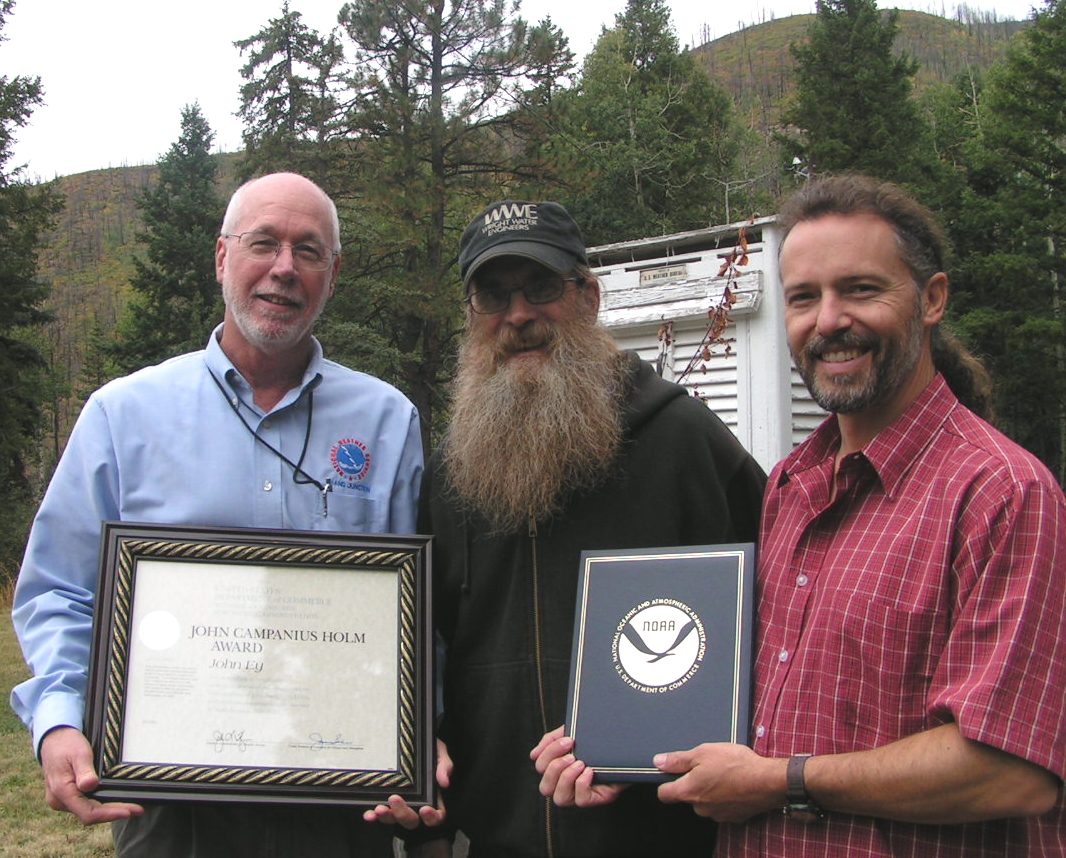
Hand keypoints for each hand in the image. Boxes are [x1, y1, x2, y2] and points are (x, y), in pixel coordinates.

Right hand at [39, 727, 142, 824]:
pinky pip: (86, 805)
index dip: (109, 814)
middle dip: (114, 813)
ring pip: (88, 811)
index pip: (88, 813)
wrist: (54, 739)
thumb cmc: (66, 744)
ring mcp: (63, 800)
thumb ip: (84, 771)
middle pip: (90, 814)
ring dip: (109, 811)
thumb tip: (89, 786)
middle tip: (137, 810)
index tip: (128, 812)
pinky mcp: (68, 797)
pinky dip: (101, 805)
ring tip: (131, 807)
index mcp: (61, 792)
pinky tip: (115, 802)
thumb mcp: (79, 753)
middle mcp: (60, 801)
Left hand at [363, 738, 450, 827]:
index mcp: (433, 798)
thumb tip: (444, 781)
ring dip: (387, 817)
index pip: (436, 816)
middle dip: (403, 814)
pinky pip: (379, 814)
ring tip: (379, 808)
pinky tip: (369, 814)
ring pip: (394, 820)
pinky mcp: (385, 803)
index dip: (432, 817)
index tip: (425, 809)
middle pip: (412, 820)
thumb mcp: (439, 754)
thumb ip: (444, 766)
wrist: (411, 740)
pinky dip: (374, 816)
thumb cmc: (428, 750)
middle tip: (395, 799)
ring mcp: (400, 806)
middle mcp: (416, 805)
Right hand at [531, 725, 625, 808]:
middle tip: (571, 753)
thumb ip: (554, 740)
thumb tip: (533, 754)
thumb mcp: (576, 734)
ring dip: (566, 778)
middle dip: (554, 768)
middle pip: (544, 787)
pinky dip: (582, 785)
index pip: (540, 766)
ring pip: (559, 798)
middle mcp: (567, 784)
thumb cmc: (600, 740)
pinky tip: (589, 771)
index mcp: (560, 768)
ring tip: (579, 762)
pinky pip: (581, 800)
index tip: (567, 739)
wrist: (629, 745)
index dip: (547, 754)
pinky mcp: (597, 798)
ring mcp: (581, 793)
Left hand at [655, 742, 782, 822]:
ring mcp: (717, 814)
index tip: (672, 773)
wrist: (767, 781)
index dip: (665, 782)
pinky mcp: (733, 817)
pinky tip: (735, 783)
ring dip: (711, 789)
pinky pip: (723, 806)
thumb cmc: (735, 764)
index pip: (664, 794)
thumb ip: (678, 760)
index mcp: (689, 791)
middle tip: (707, 766)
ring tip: (724, 772)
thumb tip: (658, 762)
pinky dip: (726, 796)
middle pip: (687, 796)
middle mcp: (701, 807)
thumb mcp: (703, 752)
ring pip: (706, 801)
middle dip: (694, 783)